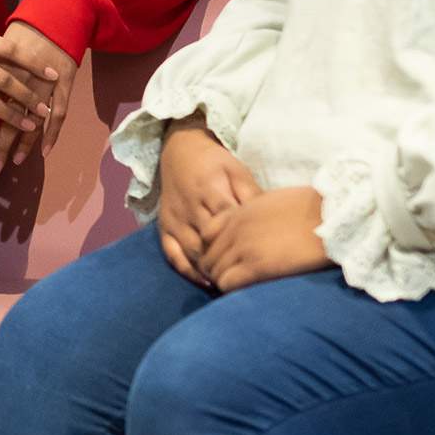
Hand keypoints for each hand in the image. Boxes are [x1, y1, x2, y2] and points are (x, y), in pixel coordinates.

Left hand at [0, 22, 78, 174]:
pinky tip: (45, 152)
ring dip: (23, 144)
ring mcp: (43, 85)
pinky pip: (58, 114)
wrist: (53, 18)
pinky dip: (52, 134)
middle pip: (7, 119)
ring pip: (32, 120)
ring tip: (14, 163)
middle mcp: (19, 81)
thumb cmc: (20, 34)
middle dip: (0, 146)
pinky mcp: (63, 86)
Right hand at [156, 116, 259, 287]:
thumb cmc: (215, 163)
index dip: (244, 240)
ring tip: (233, 284)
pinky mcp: (163, 228)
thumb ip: (251, 194)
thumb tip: (271, 220)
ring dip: (212, 270)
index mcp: (209, 190)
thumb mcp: (237, 170)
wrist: (179, 151)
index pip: (228, 221)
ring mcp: (174, 220)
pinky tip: (206, 282)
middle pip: (210, 242)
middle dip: (230, 261)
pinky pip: (172, 255)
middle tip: (253, 278)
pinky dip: (188, 272)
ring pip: (193, 252)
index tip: (264, 256)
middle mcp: (189, 208)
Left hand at [198, 186, 331, 291]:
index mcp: (241, 212)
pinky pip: (227, 283)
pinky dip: (231, 291)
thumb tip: (256, 229)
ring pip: (214, 271)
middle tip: (231, 281)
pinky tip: (245, 293)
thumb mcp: (275, 202)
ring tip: (240, 289)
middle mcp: (236, 229)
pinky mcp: (257, 266)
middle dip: (216, 269)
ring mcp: (244, 247)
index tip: (227, 260)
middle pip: (207, 255)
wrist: (332, 218)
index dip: (214, 249)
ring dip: (223, 282)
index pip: (207, 233)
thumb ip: (256, 215)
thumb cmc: (315, 210)